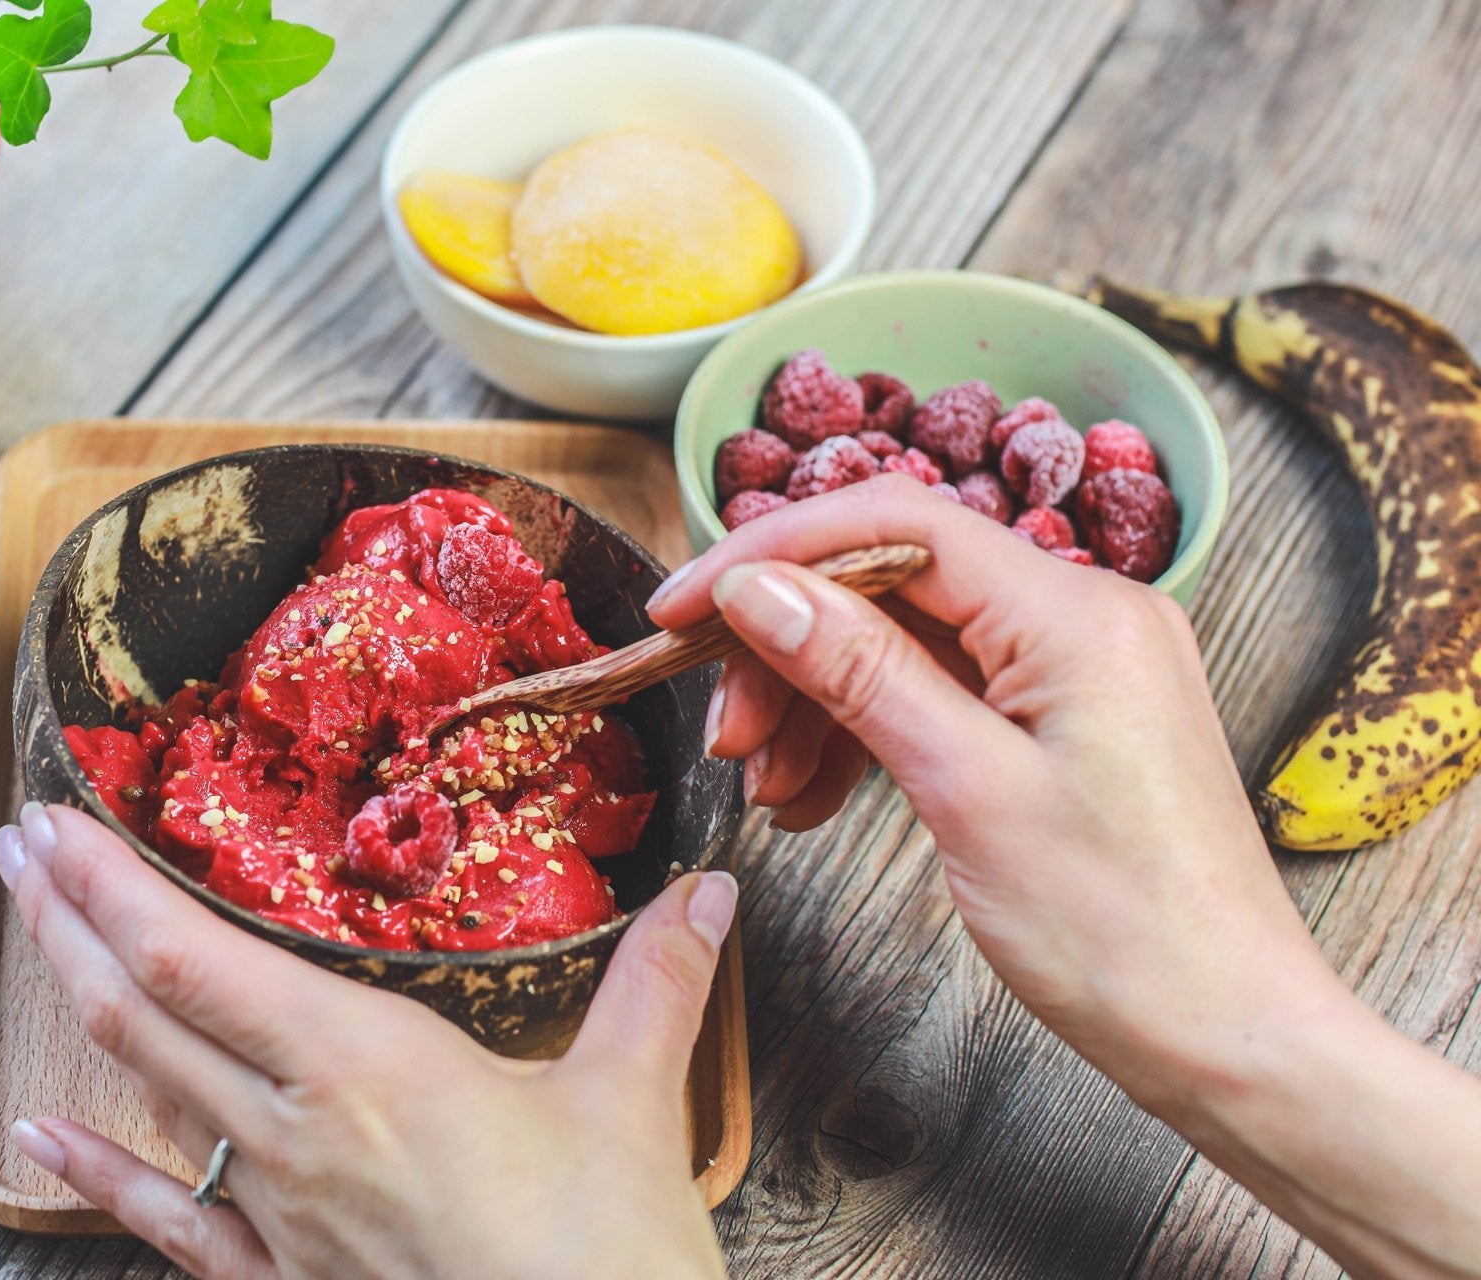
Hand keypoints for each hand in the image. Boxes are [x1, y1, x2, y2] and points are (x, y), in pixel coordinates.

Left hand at [0, 803, 733, 1279]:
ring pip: (148, 1094)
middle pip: (144, 1011)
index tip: (54, 821)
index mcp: (369, 1067)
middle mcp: (297, 1133)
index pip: (198, 960)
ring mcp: (280, 1217)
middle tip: (16, 846)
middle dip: (69, 919)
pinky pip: (170, 1226)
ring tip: (29, 939)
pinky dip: (99, 1177)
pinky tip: (40, 1139)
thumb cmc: (604, 1260)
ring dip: (78, 1005)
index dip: (112, 887)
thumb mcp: (634, 1104)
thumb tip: (707, 894)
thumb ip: (658, 984)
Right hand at [650, 473, 1315, 1087]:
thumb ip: (860, 673)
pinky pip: (939, 694)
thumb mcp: (968, 792)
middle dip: (789, 646)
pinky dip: (866, 734)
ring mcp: (1076, 667)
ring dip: (817, 701)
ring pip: (905, 642)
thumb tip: (759, 590)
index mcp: (1077, 612)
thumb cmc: (1126, 933)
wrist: (1231, 1038)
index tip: (683, 606)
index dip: (771, 552)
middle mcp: (1083, 615)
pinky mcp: (1063, 719)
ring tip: (767, 785)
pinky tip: (815, 794)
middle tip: (723, 729)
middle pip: (891, 581)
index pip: (894, 522)